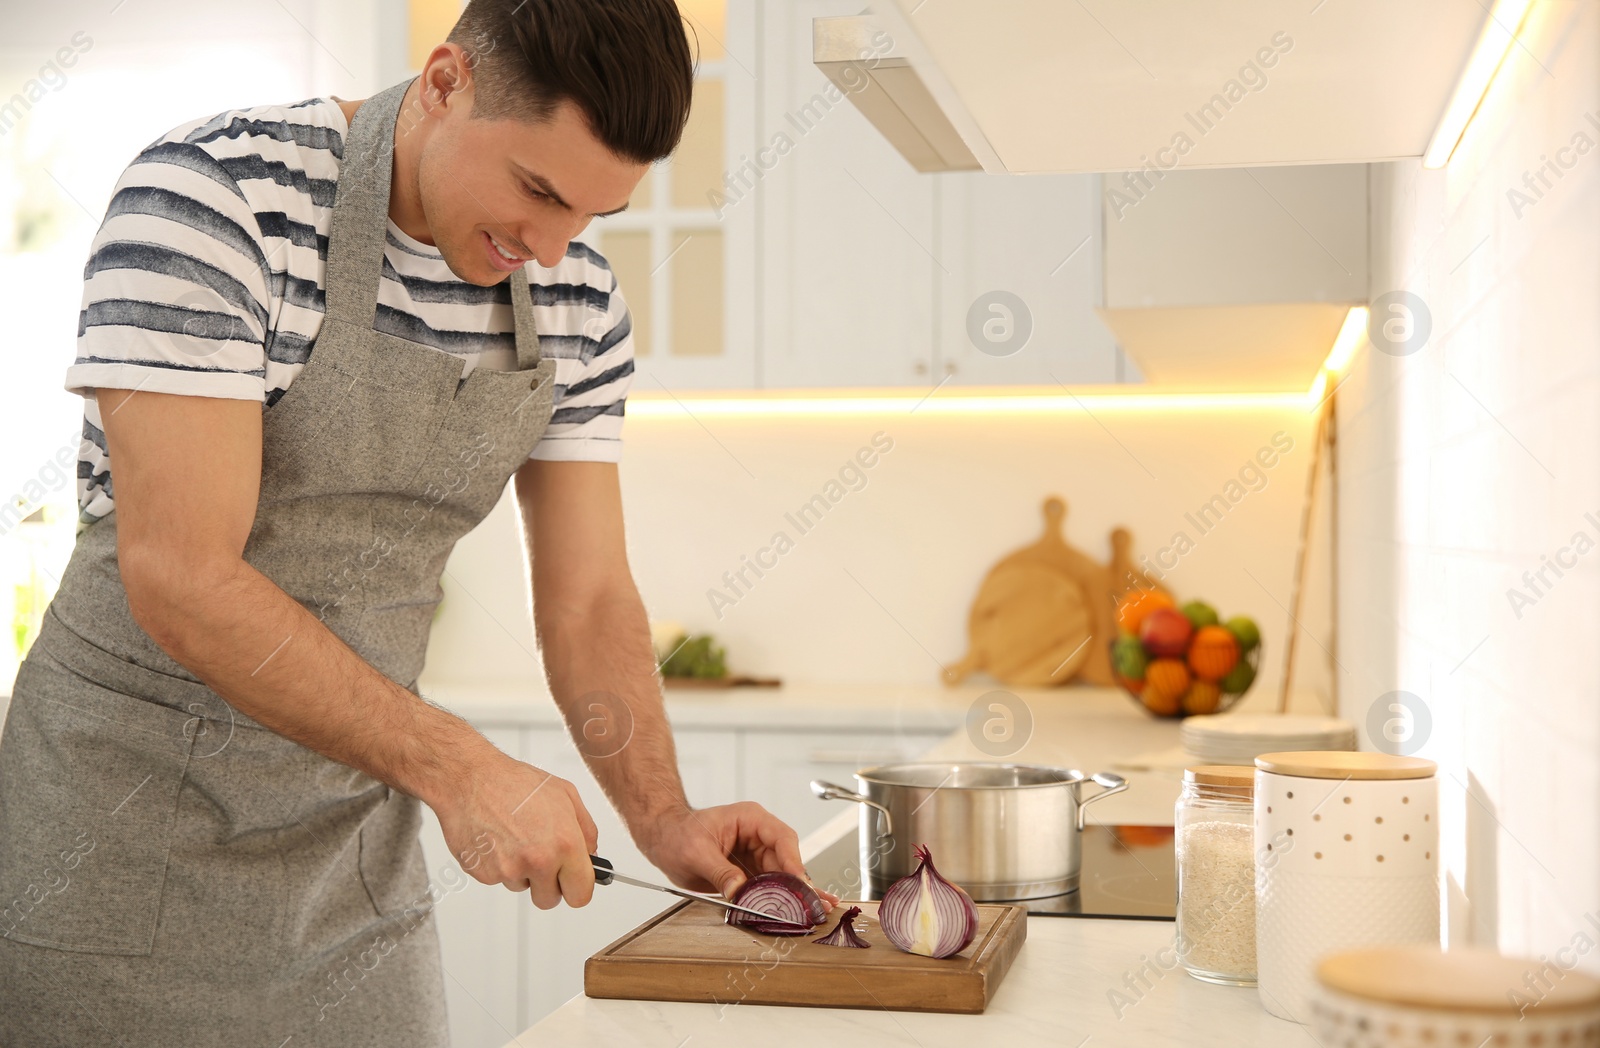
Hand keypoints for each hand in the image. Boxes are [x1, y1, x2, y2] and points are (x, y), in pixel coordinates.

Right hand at [431, 750, 600, 909]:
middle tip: (541, 856)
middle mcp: (538, 861)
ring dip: (521, 871)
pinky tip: (497, 839)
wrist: (470, 779)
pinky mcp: (483, 874)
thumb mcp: (566, 794)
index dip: (577, 888)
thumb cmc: (515, 782)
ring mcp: (509, 870)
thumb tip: (590, 856)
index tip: (572, 882)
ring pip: (522, 887)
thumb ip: (586, 830)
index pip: (580, 894)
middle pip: (549, 900)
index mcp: (564, 843)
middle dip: (548, 884)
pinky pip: (498, 880)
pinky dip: (498, 865)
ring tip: (514, 837)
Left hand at [635, 802, 840, 908]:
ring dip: (797, 894)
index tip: (799, 882)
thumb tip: (739, 890)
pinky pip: (771, 885)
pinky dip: (785, 898)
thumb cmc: (677, 834)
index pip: (781, 838)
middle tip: (812, 906)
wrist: (664, 838)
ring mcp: (756, 854)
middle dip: (799, 884)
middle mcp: (758, 835)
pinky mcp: (751, 871)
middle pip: (787, 860)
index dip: (793, 861)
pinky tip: (805, 907)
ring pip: (784, 875)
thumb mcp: (696, 853)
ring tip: (817, 910)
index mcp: (749, 819)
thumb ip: (720, 872)